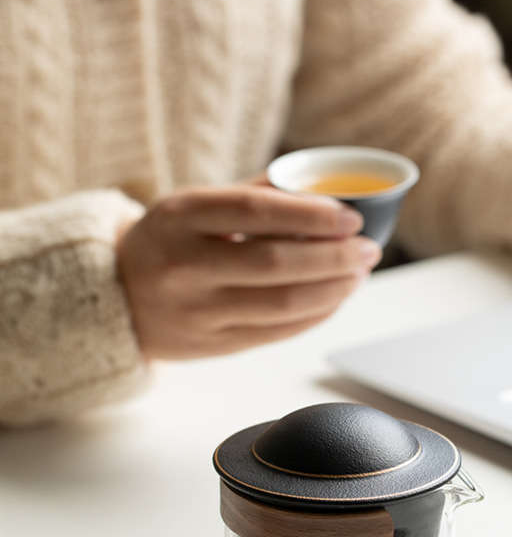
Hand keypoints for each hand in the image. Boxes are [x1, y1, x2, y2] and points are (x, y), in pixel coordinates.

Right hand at [116, 183, 380, 359]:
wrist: (116, 297)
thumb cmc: (170, 240)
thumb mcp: (194, 205)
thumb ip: (255, 195)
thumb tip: (326, 190)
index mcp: (180, 217)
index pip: (256, 213)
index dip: (311, 215)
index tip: (351, 217)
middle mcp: (185, 266)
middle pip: (276, 265)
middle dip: (335, 257)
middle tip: (368, 248)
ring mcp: (198, 312)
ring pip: (283, 305)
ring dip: (334, 289)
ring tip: (358, 273)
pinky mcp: (212, 346)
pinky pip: (279, 332)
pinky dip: (317, 314)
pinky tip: (335, 297)